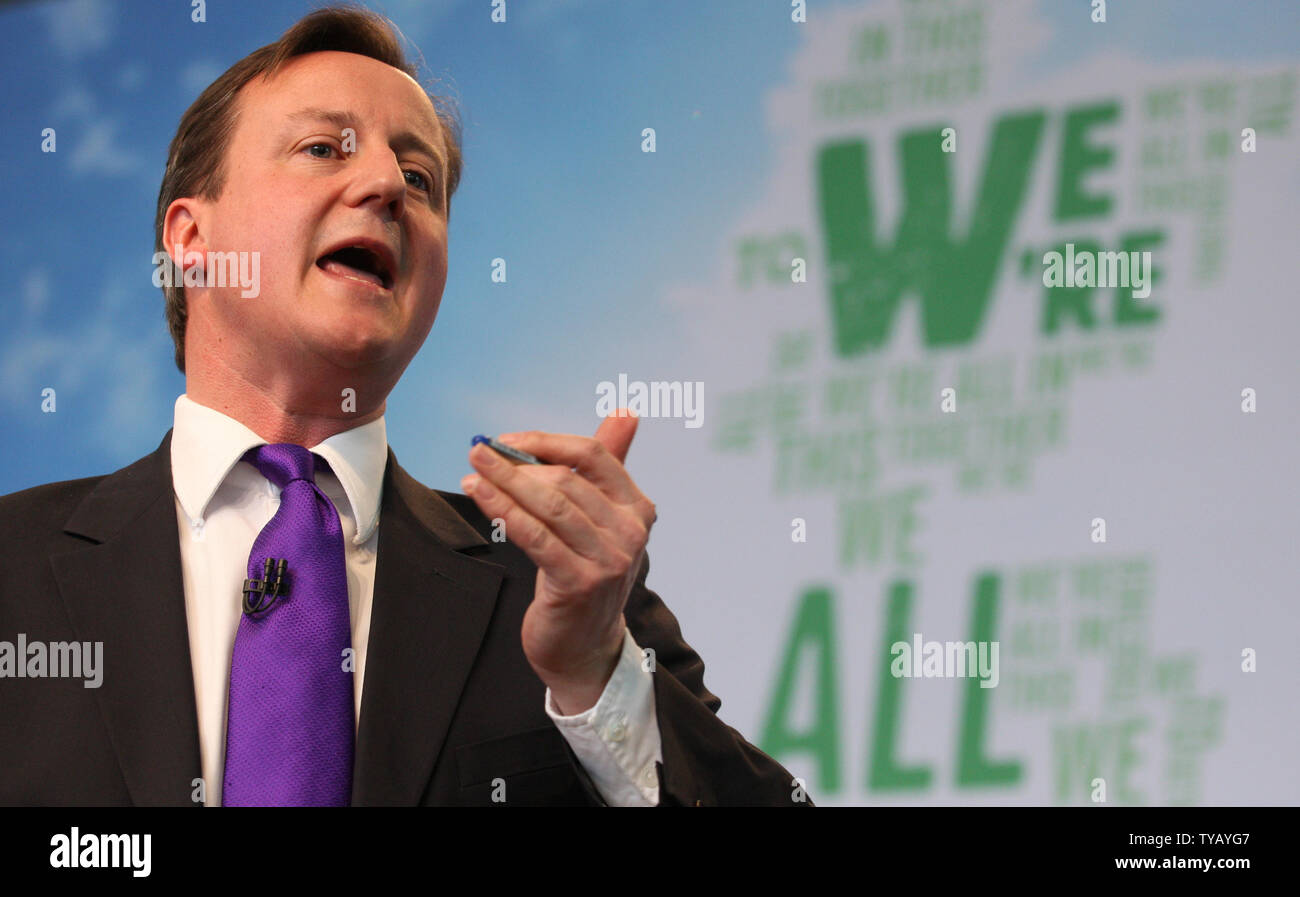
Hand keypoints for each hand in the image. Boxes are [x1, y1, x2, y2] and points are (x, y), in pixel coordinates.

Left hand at [460, 410, 656, 713]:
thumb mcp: (601, 519)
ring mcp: (608, 560)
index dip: (548, 442)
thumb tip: (626, 412)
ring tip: (472, 472)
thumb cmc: (587, 572)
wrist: (585, 646)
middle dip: (516, 464)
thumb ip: (609, 465)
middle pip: (566, 480)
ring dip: (504, 484)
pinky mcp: (579, 584)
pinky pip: (535, 537)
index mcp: (638, 507)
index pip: (595, 456)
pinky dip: (504, 512)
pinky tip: (481, 498)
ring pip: (549, 506)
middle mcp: (630, 533)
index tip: (508, 439)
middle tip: (479, 454)